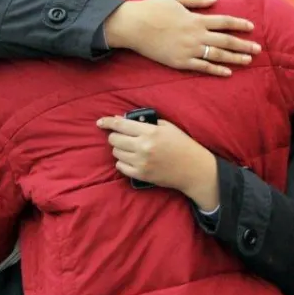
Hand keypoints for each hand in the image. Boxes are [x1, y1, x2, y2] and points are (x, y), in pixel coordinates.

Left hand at [97, 115, 219, 208]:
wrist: (193, 169)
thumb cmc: (182, 144)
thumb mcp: (167, 127)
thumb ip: (145, 122)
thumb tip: (121, 119)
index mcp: (150, 132)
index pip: (121, 124)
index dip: (108, 122)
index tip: (100, 122)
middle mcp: (143, 147)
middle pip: (114, 139)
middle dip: (115, 136)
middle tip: (121, 136)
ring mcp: (141, 162)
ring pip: (116, 153)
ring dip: (120, 149)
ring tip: (130, 148)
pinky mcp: (141, 175)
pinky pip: (120, 166)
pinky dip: (123, 161)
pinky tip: (131, 158)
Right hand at [103, 0, 260, 76]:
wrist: (134, 26)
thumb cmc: (153, 9)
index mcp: (196, 19)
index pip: (224, 21)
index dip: (239, 24)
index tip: (251, 27)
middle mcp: (196, 35)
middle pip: (226, 40)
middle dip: (244, 45)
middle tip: (258, 49)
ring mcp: (189, 50)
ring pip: (218, 55)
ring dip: (235, 58)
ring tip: (248, 61)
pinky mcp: (180, 62)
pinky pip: (202, 67)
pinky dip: (216, 70)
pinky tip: (227, 72)